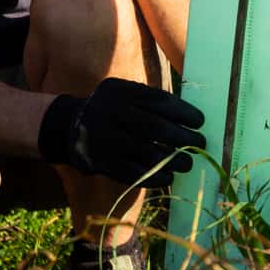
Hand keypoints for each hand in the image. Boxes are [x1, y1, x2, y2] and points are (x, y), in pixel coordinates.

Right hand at [37, 77, 205, 184]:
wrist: (67, 126)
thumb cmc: (110, 108)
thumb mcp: (123, 93)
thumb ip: (150, 100)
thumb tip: (190, 117)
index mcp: (120, 92)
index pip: (158, 101)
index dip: (183, 112)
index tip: (200, 121)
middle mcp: (111, 114)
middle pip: (155, 128)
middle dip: (183, 138)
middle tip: (201, 143)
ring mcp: (105, 140)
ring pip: (146, 153)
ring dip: (173, 160)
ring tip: (189, 163)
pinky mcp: (102, 162)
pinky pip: (133, 173)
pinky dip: (155, 176)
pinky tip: (169, 176)